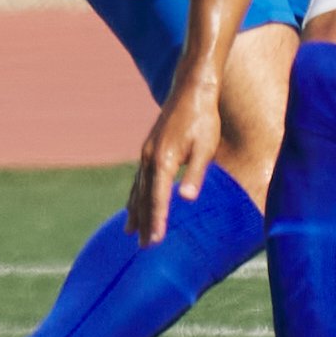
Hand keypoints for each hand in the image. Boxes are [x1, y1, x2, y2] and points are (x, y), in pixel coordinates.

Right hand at [127, 91, 220, 243]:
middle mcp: (150, 158)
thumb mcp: (206, 147)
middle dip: (143, 222)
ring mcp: (147, 152)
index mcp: (164, 160)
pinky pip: (139, 178)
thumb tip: (186, 199)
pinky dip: (135, 194)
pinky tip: (134, 202)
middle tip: (142, 247)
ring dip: (135, 211)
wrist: (192, 89)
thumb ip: (196, 174)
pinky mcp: (150, 148)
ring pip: (138, 188)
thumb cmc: (204, 119)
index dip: (156, 221)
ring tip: (129, 231)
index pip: (158, 198)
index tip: (153, 242)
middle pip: (144, 197)